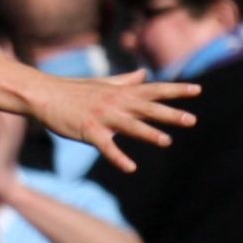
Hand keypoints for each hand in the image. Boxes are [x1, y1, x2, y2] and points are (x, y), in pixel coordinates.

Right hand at [23, 71, 198, 174]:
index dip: (176, 90)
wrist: (44, 95)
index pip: (154, 89)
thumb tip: (144, 74)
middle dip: (170, 115)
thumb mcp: (103, 83)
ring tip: (166, 141)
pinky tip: (130, 167)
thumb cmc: (73, 90)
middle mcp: (116, 103)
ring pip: (130, 126)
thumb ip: (126, 81)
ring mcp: (102, 117)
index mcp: (122, 92)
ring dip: (148, 134)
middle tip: (192, 120)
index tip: (198, 90)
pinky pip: (106, 146)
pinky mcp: (88, 131)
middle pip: (148, 108)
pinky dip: (118, 157)